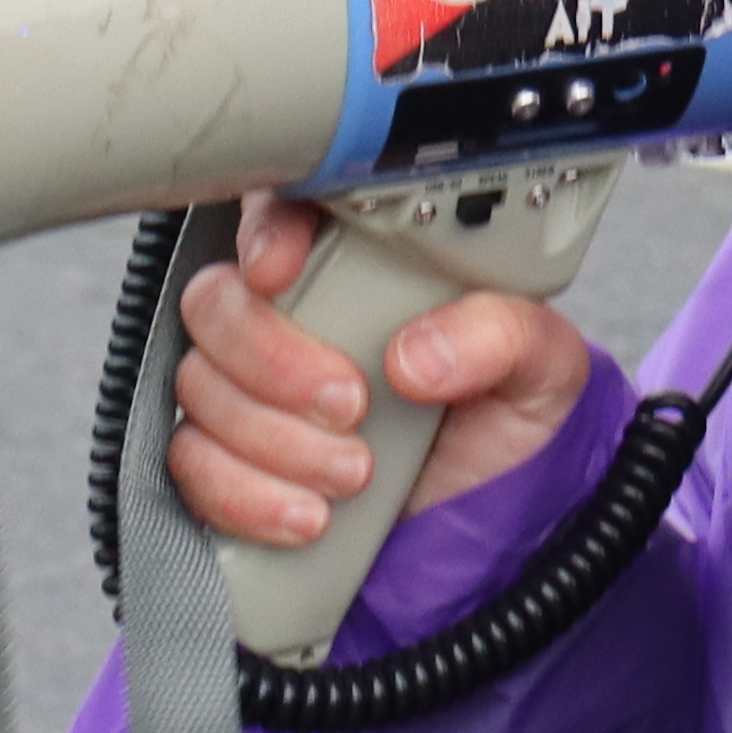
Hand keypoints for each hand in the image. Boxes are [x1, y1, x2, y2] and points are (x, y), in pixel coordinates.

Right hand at [164, 191, 596, 549]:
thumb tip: (418, 355)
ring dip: (273, 439)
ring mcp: (250, 388)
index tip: (281, 274)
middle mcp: (289, 315)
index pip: (277, 211)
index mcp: (357, 263)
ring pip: (199, 388)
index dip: (263, 234)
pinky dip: (245, 495)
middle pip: (216, 302)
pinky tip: (307, 514)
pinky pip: (192, 466)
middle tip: (349, 403)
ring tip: (353, 473)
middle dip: (272, 361)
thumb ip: (500, 334)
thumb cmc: (503, 423)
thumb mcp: (539, 366)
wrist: (488, 521)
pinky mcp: (230, 459)